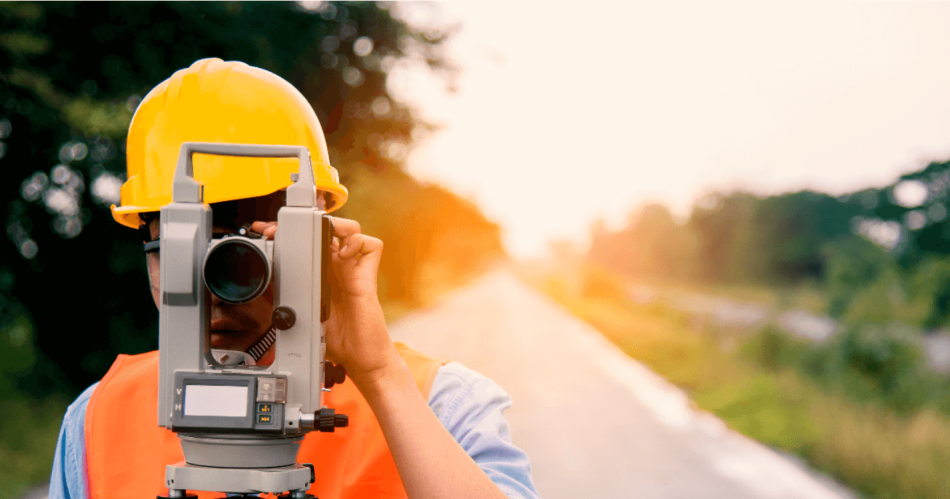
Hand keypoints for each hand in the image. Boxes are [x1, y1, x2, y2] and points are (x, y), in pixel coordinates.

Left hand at [250, 218, 400, 386]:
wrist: (360, 359)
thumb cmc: (338, 341)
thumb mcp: (303, 315)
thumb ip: (290, 296)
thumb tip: (269, 282)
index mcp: (322, 274)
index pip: (307, 242)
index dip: (289, 232)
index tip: (269, 231)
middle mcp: (338, 268)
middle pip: (329, 228)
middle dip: (306, 221)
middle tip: (283, 231)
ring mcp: (354, 270)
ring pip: (351, 228)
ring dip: (335, 227)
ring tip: (321, 242)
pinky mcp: (368, 276)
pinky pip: (370, 244)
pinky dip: (356, 243)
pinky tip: (343, 257)